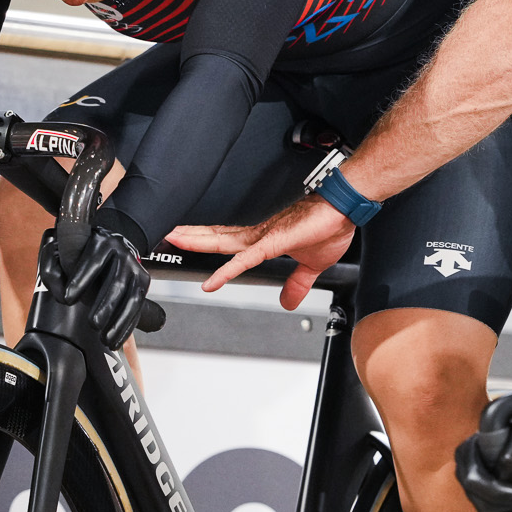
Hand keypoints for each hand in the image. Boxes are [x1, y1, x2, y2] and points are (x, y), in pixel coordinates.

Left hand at [47, 222, 150, 349]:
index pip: (93, 261)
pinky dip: (127, 326)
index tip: (68, 299)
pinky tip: (116, 341)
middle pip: (117, 282)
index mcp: (101, 242)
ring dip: (120, 321)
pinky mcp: (142, 282)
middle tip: (93, 323)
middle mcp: (122, 252)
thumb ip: (52, 271)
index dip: (81, 280)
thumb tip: (60, 294)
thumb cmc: (78, 255)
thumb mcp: (59, 253)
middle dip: (106, 305)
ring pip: (132, 297)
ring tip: (105, 339)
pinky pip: (138, 307)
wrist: (105, 248)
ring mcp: (135, 268)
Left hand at [171, 194, 355, 306]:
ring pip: (224, 242)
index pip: (229, 242)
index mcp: (266, 239)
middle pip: (218, 238)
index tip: (188, 242)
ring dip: (198, 241)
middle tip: (166, 235)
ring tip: (174, 239)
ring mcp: (264, 237)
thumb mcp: (311, 266)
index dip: (208, 242)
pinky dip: (226, 272)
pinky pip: (245, 260)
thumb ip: (297, 283)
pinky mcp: (274, 242)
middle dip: (192, 237)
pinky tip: (211, 282)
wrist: (345, 209)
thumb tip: (288, 302)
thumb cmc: (331, 227)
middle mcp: (260, 235)